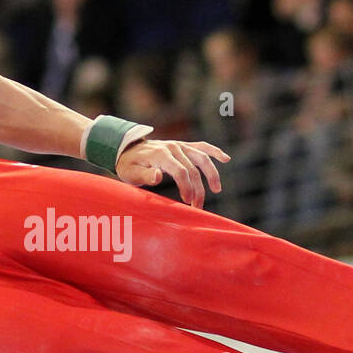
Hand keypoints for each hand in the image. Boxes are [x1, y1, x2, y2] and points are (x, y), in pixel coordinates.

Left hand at [115, 139, 229, 208]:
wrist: (127, 150)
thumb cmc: (129, 165)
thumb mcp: (131, 173)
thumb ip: (145, 175)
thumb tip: (158, 175)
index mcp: (161, 154)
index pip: (180, 171)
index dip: (187, 187)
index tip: (187, 202)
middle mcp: (173, 147)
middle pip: (192, 169)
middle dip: (197, 189)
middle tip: (197, 207)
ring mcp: (180, 145)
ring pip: (202, 158)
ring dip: (211, 174)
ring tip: (217, 190)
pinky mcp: (184, 146)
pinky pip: (202, 147)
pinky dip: (214, 152)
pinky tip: (226, 159)